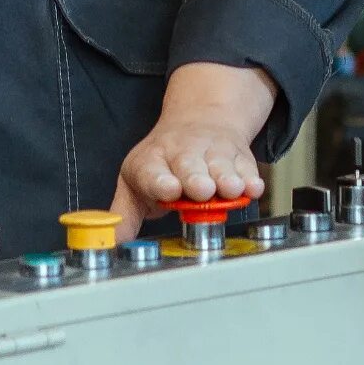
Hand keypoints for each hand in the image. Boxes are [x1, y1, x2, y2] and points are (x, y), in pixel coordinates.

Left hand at [111, 62, 277, 238]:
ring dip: (226, 178)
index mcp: (151, 162)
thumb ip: (123, 217)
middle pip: (189, 166)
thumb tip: (110, 244)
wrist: (198, 120)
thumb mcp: (135, 184)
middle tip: (201, 190)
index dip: (160, 182)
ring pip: (220, 165)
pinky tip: (252, 188)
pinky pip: (247, 168)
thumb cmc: (164, 162)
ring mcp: (212, 152)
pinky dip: (250, 178)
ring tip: (230, 188)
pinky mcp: (238, 156)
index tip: (168, 190)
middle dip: (195, 178)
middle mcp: (182, 153)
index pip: (152, 172)